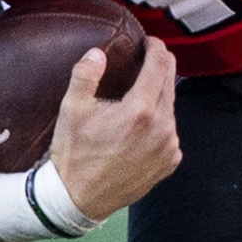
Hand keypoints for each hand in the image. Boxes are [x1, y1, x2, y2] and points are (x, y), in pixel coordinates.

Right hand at [49, 36, 179, 220]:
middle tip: (146, 59)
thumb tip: (97, 52)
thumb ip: (85, 75)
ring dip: (158, 96)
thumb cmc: (74, 154)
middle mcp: (162, 128)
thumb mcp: (71, 110)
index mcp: (140, 111)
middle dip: (159, 66)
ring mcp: (169, 147)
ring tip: (138, 95)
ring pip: (170, 108)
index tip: (148, 41)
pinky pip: (170, 131)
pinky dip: (160, 122)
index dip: (156, 47)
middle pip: (170, 82)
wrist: (78, 199)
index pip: (160, 65)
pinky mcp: (170, 162)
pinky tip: (142, 125)